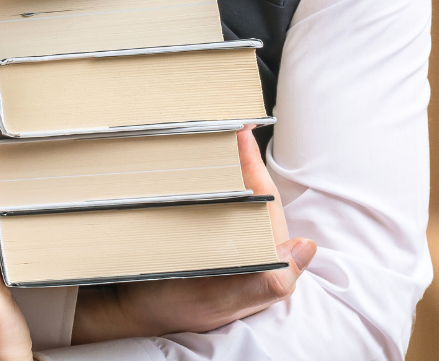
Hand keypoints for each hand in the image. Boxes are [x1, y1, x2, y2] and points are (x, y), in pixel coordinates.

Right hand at [71, 126, 316, 342]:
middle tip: (225, 122)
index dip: (253, 164)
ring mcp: (228, 242)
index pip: (264, 200)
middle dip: (241, 157)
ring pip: (234, 196)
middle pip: (251, 192)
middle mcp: (250, 248)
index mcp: (263, 259)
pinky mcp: (206, 239)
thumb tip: (305, 248)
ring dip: (225, 166)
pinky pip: (215, 203)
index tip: (241, 131)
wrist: (133, 316)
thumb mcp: (218, 300)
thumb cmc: (174, 309)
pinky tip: (195, 166)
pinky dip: (207, 181)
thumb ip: (264, 281)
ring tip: (212, 136)